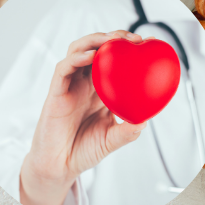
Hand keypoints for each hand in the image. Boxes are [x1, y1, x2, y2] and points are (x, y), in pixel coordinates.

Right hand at [18, 30, 147, 204]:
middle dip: (114, 37)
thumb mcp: (113, 139)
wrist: (59, 167)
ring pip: (78, 51)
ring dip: (95, 40)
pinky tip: (91, 56)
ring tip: (113, 39)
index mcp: (100, 90)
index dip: (128, 48)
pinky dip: (77, 58)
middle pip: (97, 48)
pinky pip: (63, 69)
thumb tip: (146, 120)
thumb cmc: (84, 150)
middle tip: (134, 38)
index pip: (113, 60)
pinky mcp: (56, 92)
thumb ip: (128, 131)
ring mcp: (70, 86)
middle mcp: (85, 83)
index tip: (148, 43)